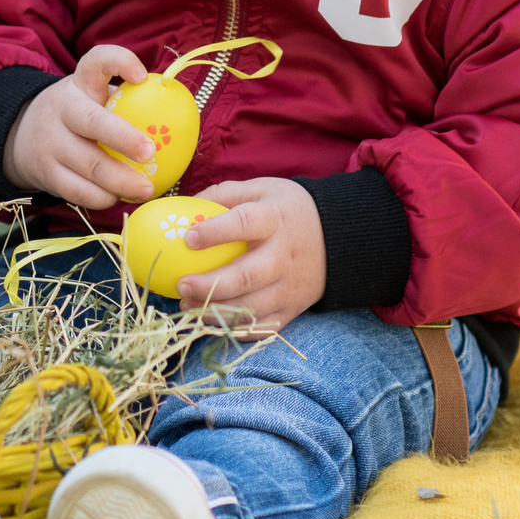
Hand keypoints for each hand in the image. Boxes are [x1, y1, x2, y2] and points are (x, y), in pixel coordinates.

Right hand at [1, 44, 158, 210]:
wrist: (22, 137)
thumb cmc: (78, 116)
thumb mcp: (91, 97)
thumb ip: (125, 102)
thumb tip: (181, 116)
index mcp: (80, 84)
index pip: (96, 61)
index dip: (119, 63)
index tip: (142, 77)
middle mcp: (62, 109)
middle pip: (93, 122)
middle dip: (124, 139)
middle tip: (151, 153)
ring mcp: (51, 143)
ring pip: (88, 164)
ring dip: (121, 180)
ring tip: (146, 189)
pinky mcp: (46, 174)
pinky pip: (78, 191)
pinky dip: (102, 197)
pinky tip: (117, 197)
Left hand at [177, 178, 326, 334]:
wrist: (338, 238)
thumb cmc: (286, 210)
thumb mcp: (262, 189)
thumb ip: (224, 195)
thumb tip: (184, 206)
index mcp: (274, 219)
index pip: (244, 223)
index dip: (215, 232)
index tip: (188, 239)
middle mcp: (283, 255)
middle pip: (247, 276)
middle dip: (210, 285)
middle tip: (181, 285)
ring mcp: (289, 286)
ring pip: (251, 308)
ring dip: (215, 312)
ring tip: (187, 307)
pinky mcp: (292, 309)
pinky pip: (262, 327)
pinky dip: (235, 330)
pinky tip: (211, 321)